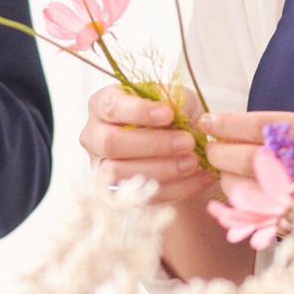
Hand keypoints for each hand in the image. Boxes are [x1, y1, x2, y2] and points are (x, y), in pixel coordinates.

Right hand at [80, 84, 208, 203]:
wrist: (179, 142)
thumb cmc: (171, 114)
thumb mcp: (175, 97)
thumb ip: (173, 98)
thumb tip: (173, 108)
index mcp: (102, 104)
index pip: (111, 107)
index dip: (138, 111)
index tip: (169, 114)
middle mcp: (94, 135)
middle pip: (111, 143)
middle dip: (152, 144)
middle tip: (187, 142)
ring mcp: (101, 166)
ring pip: (121, 173)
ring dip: (162, 169)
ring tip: (193, 162)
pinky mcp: (117, 193)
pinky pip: (140, 196)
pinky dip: (175, 188)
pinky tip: (199, 178)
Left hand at [195, 110, 293, 200]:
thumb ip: (285, 128)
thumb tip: (233, 126)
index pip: (259, 126)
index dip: (229, 124)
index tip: (208, 120)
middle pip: (247, 157)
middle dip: (221, 152)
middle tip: (213, 147)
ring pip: (246, 187)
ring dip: (227, 177)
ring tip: (229, 168)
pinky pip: (255, 214)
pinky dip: (240, 202)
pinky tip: (240, 190)